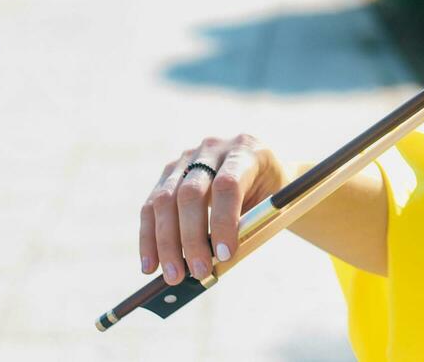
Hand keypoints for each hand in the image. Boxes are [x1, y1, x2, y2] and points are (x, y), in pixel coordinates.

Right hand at [138, 134, 288, 284]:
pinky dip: (149, 239)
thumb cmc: (270, 192)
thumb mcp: (274, 202)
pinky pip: (151, 206)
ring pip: (165, 201)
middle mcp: (212, 148)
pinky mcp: (168, 173)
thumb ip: (252, 225)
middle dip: (192, 238)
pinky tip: (150, 265)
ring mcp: (187, 158)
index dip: (223, 221)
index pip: (227, 184)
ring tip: (174, 276)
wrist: (263, 170)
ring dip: (166, 244)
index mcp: (246, 150)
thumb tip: (220, 263)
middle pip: (191, 193)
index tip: (225, 256)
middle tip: (198, 272)